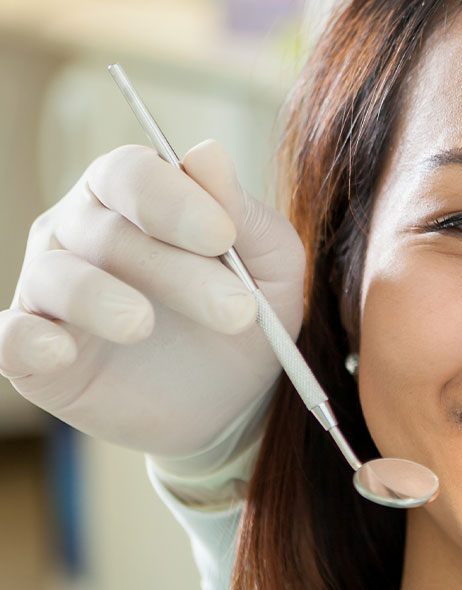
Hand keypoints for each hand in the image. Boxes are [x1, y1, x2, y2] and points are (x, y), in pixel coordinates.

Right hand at [0, 140, 304, 459]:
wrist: (228, 401)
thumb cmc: (243, 313)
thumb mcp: (271, 267)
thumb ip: (244, 216)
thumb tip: (207, 152)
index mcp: (136, 196)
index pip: (132, 173)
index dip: (173, 201)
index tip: (222, 237)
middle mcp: (80, 230)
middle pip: (108, 231)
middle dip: (177, 271)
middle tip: (238, 312)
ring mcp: (50, 289)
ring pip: (56, 277)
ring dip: (100, 299)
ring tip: (143, 325)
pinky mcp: (33, 352)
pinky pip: (9, 336)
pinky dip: (25, 340)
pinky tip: (59, 351)